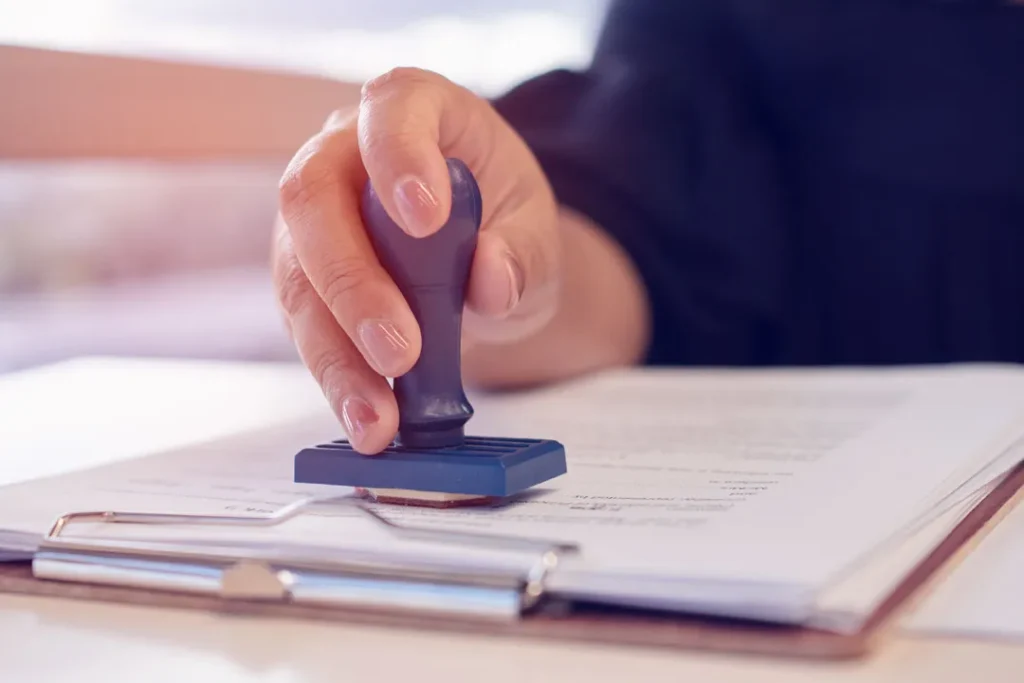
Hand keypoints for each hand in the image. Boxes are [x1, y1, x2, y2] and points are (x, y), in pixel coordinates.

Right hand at [272, 67, 561, 453]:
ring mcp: (314, 218)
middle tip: (399, 350)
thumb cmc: (504, 222)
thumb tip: (492, 279)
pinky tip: (367, 420)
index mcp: (415, 110)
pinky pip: (305, 326)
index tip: (425, 217)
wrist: (481, 258)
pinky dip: (336, 378)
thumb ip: (523, 251)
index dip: (398, 155)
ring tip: (377, 417)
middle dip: (354, 284)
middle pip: (313, 200)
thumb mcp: (535, 229)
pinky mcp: (304, 278)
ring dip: (335, 354)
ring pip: (297, 278)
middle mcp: (345, 154)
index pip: (391, 108)